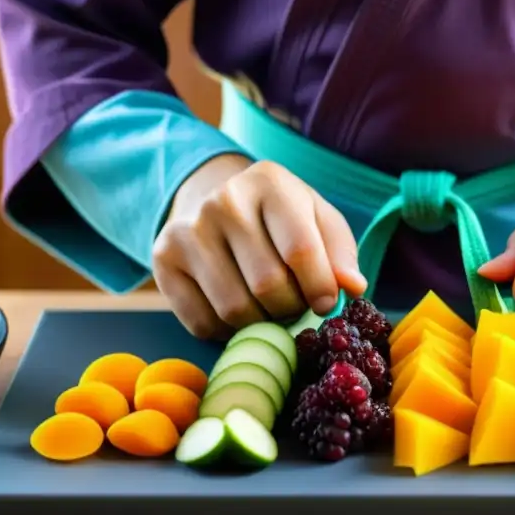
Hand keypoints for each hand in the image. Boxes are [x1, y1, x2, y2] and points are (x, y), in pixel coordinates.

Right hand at [153, 155, 365, 338]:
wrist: (213, 199)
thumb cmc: (279, 217)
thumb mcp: (317, 218)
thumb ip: (340, 252)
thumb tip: (351, 288)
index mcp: (269, 183)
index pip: (302, 249)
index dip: (321, 288)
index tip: (326, 304)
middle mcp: (222, 202)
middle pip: (267, 285)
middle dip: (291, 308)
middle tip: (296, 305)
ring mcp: (187, 231)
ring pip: (234, 310)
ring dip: (261, 324)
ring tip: (270, 309)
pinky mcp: (163, 261)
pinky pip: (202, 322)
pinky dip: (227, 332)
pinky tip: (239, 311)